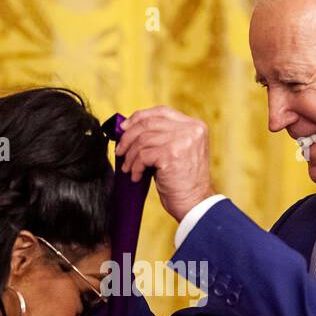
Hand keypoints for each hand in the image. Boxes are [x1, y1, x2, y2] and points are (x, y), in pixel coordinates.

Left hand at [114, 106, 215, 220]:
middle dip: (129, 137)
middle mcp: (191, 130)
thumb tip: (129, 129)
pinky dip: (136, 166)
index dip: (139, 117)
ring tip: (128, 168)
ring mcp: (183, 141)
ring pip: (143, 140)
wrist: (195, 203)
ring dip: (131, 156)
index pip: (162, 112)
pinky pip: (143, 155)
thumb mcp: (178, 151)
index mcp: (195, 126)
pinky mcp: (172, 155)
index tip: (125, 128)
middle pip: (149, 123)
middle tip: (120, 151)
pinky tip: (137, 176)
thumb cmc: (183, 181)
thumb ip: (163, 137)